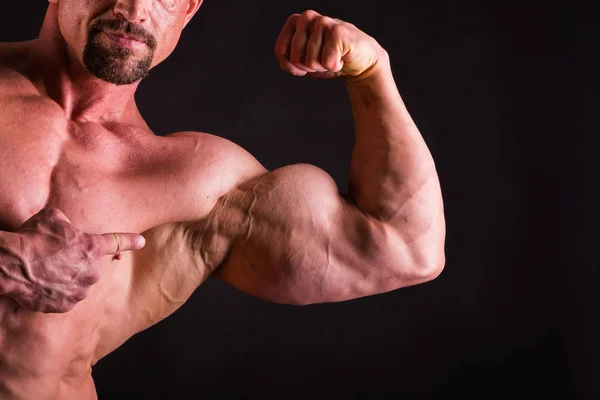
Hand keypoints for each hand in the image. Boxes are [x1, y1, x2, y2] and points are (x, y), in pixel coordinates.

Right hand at [6, 208, 144, 312]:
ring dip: (65, 279)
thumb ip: (67, 224)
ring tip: (44, 271)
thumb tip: (67, 228)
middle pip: (89, 267)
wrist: (11, 265)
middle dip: (75, 263)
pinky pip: (64, 298)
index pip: (117, 242)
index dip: (130, 241)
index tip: (142, 242)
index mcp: (92, 247)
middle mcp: (91, 271)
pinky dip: (54, 293)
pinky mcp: (65, 305)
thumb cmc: (31, 238)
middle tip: (53, 258)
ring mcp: (80, 291)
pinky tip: (40, 284)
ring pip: (77, 283)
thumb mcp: (52, 218)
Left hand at [274, 10, 385, 78]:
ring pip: (310, 62)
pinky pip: (326, 61)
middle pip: (295, 58)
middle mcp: (307, 17)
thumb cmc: (331, 59)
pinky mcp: (337, 31)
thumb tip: (285, 63)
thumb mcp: (304, 61)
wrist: (361, 61)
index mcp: (295, 21)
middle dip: (309, 67)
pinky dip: (335, 66)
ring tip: (334, 57)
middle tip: (323, 60)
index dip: (293, 67)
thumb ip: (288, 61)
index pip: (281, 52)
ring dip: (323, 67)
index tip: (306, 65)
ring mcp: (323, 22)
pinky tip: (342, 57)